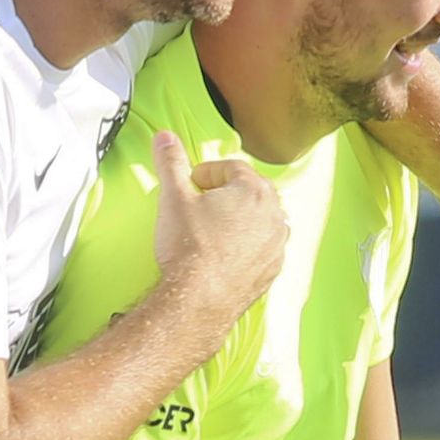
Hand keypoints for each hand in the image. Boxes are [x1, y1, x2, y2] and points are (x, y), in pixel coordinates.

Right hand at [151, 128, 285, 328]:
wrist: (196, 301)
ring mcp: (276, 246)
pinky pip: (263, 250)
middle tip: (203, 202)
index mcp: (253, 191)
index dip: (209, 172)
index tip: (193, 182)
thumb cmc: (188, 249)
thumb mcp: (173, 198)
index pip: (233, 168)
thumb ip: (171, 163)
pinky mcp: (271, 272)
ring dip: (241, 219)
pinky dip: (248, 246)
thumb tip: (164, 138)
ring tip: (216, 227)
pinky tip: (225, 253)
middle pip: (252, 192)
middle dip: (228, 193)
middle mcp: (273, 216)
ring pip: (261, 221)